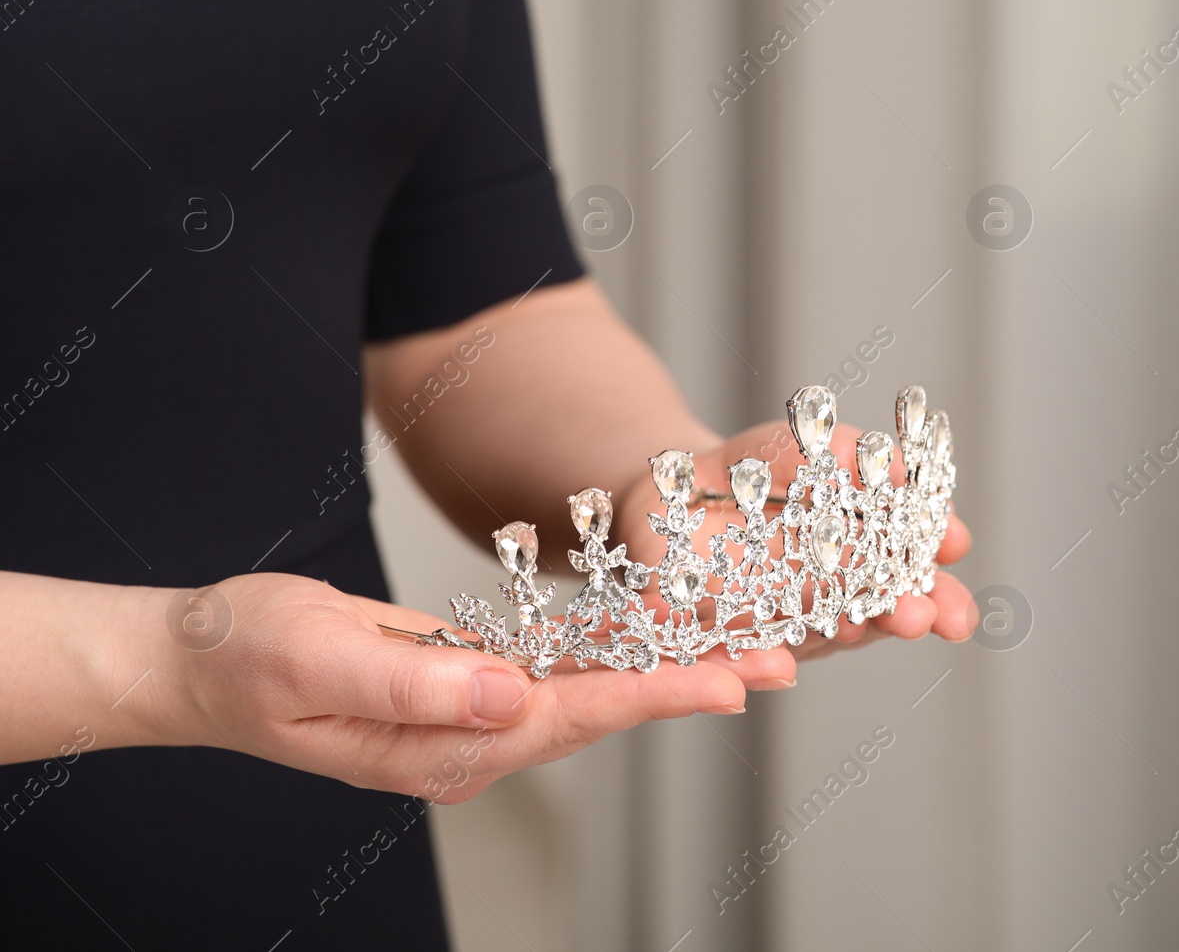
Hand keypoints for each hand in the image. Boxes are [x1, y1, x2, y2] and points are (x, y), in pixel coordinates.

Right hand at [137, 572, 794, 802]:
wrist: (199, 662)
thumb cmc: (248, 654)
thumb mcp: (315, 655)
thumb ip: (414, 680)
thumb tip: (508, 693)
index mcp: (439, 743)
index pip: (568, 716)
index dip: (652, 695)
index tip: (727, 681)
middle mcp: (469, 743)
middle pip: (599, 713)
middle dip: (688, 686)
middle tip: (775, 659)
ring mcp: (471, 722)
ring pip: (589, 697)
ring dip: (666, 673)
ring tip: (744, 648)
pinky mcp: (468, 693)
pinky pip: (559, 678)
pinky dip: (616, 659)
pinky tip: (660, 640)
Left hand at [612, 416, 973, 664]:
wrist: (673, 487)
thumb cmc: (753, 470)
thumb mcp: (804, 445)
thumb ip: (848, 453)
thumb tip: (905, 467)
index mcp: (861, 569)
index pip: (911, 587)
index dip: (939, 586)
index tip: (956, 570)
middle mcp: (829, 606)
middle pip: (875, 621)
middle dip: (902, 616)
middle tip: (922, 614)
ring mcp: (778, 626)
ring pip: (816, 640)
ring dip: (843, 636)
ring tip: (862, 629)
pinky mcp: (718, 636)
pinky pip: (738, 653)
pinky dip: (755, 662)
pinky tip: (778, 663)